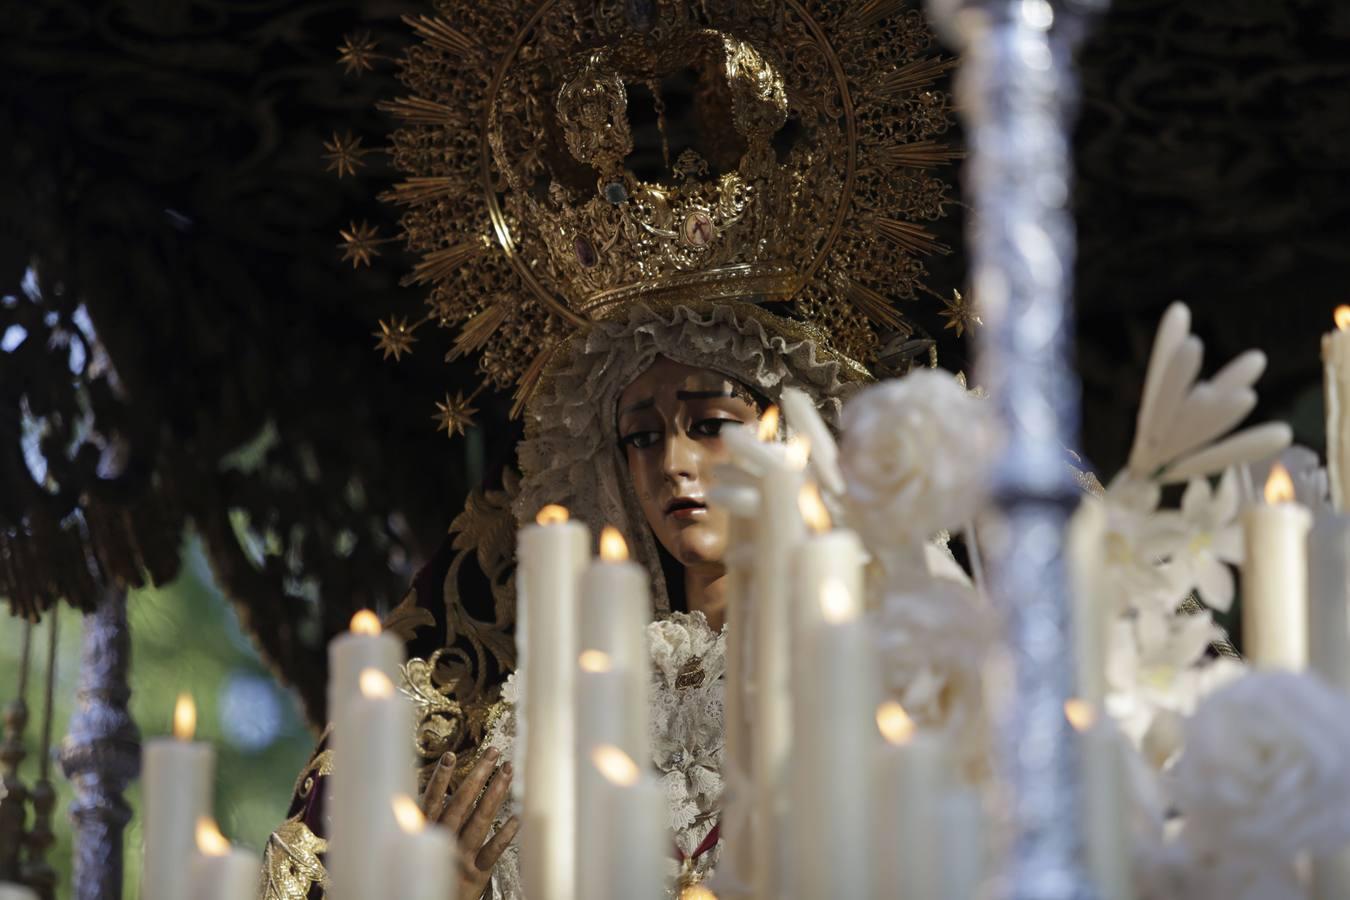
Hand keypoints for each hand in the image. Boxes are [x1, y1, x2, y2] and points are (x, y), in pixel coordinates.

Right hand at [420, 747, 519, 899]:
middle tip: (493, 752)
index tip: (449, 756)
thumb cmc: (423, 873)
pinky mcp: (476, 875)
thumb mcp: (416, 844)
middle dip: (478, 775)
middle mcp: (442, 843)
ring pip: (479, 821)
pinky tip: (517, 817)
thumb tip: (418, 794)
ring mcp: (461, 858)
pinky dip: (505, 834)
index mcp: (424, 834)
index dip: (440, 779)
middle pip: (461, 804)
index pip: (432, 801)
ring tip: (508, 771)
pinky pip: (493, 852)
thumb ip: (419, 820)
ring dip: (495, 794)